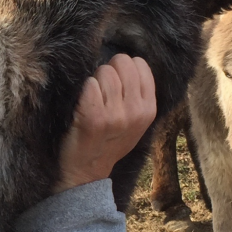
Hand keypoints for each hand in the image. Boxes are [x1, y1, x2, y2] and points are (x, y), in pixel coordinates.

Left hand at [54, 54, 156, 193]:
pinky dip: (82, 90)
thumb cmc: (109, 141)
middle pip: (122, 62)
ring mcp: (114, 114)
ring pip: (104, 71)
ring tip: (92, 100)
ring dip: (94, 80)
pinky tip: (82, 105)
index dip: (124, 68)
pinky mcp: (92, 116)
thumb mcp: (136, 122)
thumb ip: (138, 94)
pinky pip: (88, 84)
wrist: (86, 171)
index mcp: (149, 109)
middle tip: (102, 91)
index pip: (140, 64)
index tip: (117, 83)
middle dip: (109, 70)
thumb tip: (129, 60)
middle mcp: (135, 111)